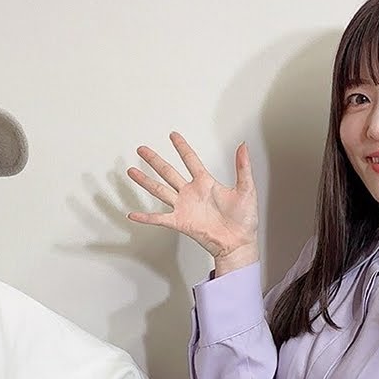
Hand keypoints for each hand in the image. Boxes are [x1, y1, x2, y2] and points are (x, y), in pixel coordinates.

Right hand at [126, 132, 259, 272]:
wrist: (239, 242)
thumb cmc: (244, 220)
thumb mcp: (246, 189)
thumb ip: (243, 167)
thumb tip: (243, 147)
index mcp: (206, 183)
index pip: (190, 160)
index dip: (182, 147)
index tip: (173, 135)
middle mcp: (192, 193)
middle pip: (168, 171)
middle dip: (154, 160)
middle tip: (142, 150)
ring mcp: (184, 207)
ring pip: (160, 190)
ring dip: (145, 181)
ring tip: (132, 172)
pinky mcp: (180, 222)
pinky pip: (160, 218)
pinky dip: (146, 217)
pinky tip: (133, 214)